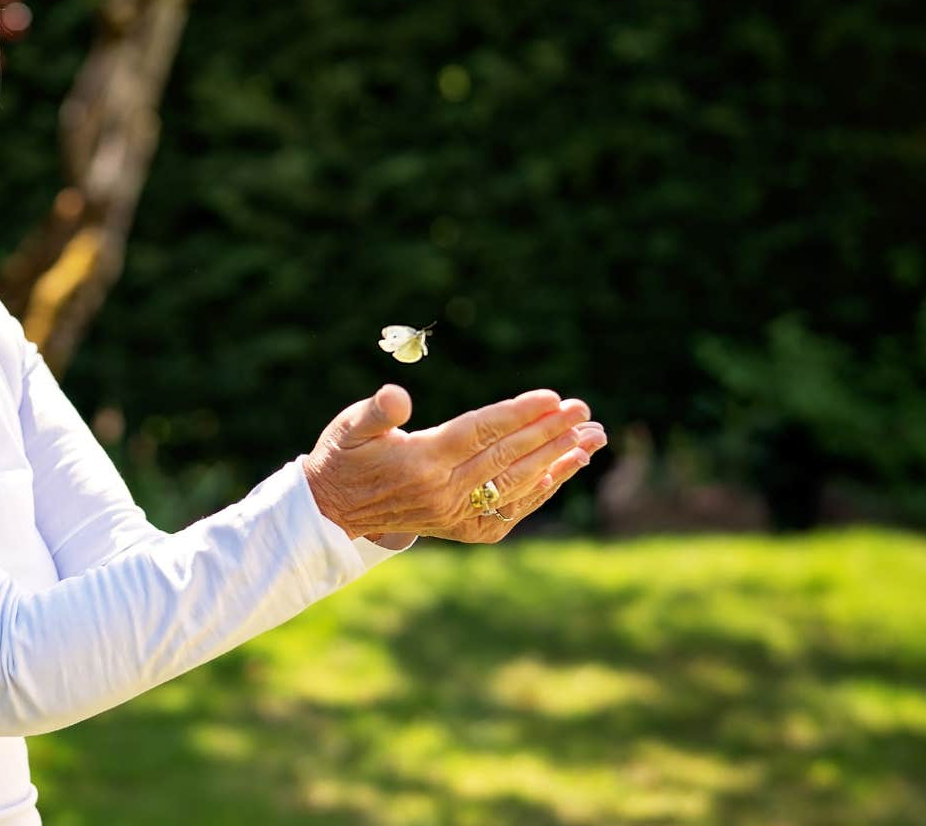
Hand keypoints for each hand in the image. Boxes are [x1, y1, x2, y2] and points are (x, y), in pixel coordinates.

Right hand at [303, 385, 604, 543]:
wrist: (333, 511)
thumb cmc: (344, 456)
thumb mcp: (350, 426)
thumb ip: (377, 411)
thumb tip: (397, 396)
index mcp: (421, 460)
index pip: (480, 432)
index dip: (518, 414)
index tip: (553, 398)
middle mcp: (443, 491)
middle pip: (507, 456)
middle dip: (550, 432)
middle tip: (584, 411)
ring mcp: (455, 514)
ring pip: (516, 484)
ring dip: (558, 461)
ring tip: (592, 440)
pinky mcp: (461, 529)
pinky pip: (510, 510)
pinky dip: (540, 491)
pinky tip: (564, 470)